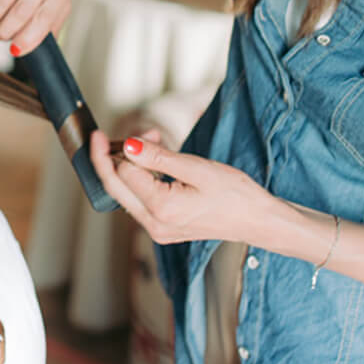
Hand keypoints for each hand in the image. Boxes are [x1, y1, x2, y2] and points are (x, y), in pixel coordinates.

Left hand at [87, 130, 274, 244]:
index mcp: (162, 209)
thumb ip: (158, 157)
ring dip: (131, 166)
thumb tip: (128, 146)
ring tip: (152, 141)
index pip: (121, 175)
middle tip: (109, 136)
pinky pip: (141, 200)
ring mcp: (158, 229)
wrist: (258, 221)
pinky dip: (142, 178)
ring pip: (127, 193)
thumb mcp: (197, 168)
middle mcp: (155, 225)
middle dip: (111, 159)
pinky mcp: (163, 227)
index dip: (114, 150)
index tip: (104, 133)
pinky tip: (155, 160)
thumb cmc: (236, 195)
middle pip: (115, 188)